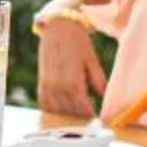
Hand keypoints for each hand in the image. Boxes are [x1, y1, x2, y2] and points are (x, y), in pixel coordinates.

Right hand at [34, 5, 109, 120]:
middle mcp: (58, 86)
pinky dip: (52, 110)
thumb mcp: (92, 60)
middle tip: (88, 121)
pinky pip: (44, 103)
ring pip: (56, 110)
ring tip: (76, 117)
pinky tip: (60, 111)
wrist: (58, 25)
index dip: (90, 116)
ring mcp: (47, 84)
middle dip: (80, 118)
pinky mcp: (41, 81)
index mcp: (74, 82)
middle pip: (70, 112)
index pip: (83, 109)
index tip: (97, 120)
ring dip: (66, 116)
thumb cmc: (78, 41)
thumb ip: (98, 81)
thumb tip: (105, 97)